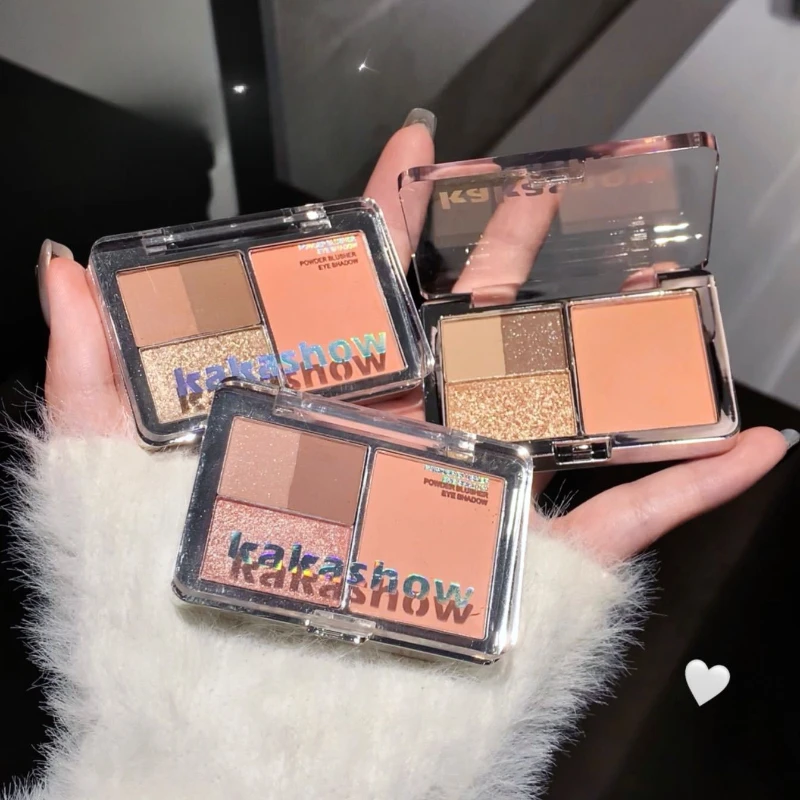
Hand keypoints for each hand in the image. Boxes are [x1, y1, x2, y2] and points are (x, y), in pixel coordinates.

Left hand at [42, 112, 791, 563]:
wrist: (237, 741)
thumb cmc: (173, 613)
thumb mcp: (118, 478)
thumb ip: (96, 368)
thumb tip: (64, 269)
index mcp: (334, 414)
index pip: (369, 290)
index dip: (389, 215)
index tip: (414, 153)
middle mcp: (410, 446)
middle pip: (469, 328)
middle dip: (500, 251)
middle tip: (529, 188)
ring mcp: (475, 498)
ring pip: (555, 408)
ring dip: (607, 346)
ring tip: (654, 285)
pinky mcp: (530, 564)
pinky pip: (629, 517)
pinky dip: (690, 484)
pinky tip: (743, 447)